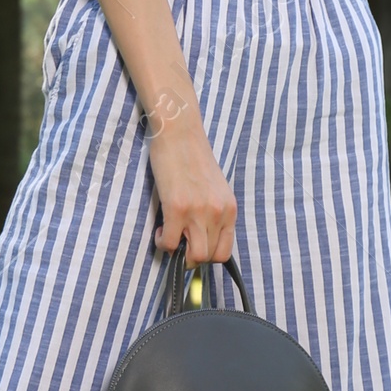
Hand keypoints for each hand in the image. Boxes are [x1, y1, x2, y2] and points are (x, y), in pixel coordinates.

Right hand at [148, 118, 236, 263]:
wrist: (179, 133)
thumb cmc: (193, 157)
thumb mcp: (214, 189)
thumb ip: (212, 212)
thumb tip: (200, 236)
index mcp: (230, 209)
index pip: (225, 251)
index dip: (208, 256)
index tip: (194, 247)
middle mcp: (218, 213)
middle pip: (210, 257)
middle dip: (192, 257)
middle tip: (179, 242)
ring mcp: (199, 212)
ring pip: (195, 257)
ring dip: (179, 254)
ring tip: (170, 236)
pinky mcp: (177, 208)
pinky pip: (170, 243)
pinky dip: (163, 243)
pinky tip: (161, 228)